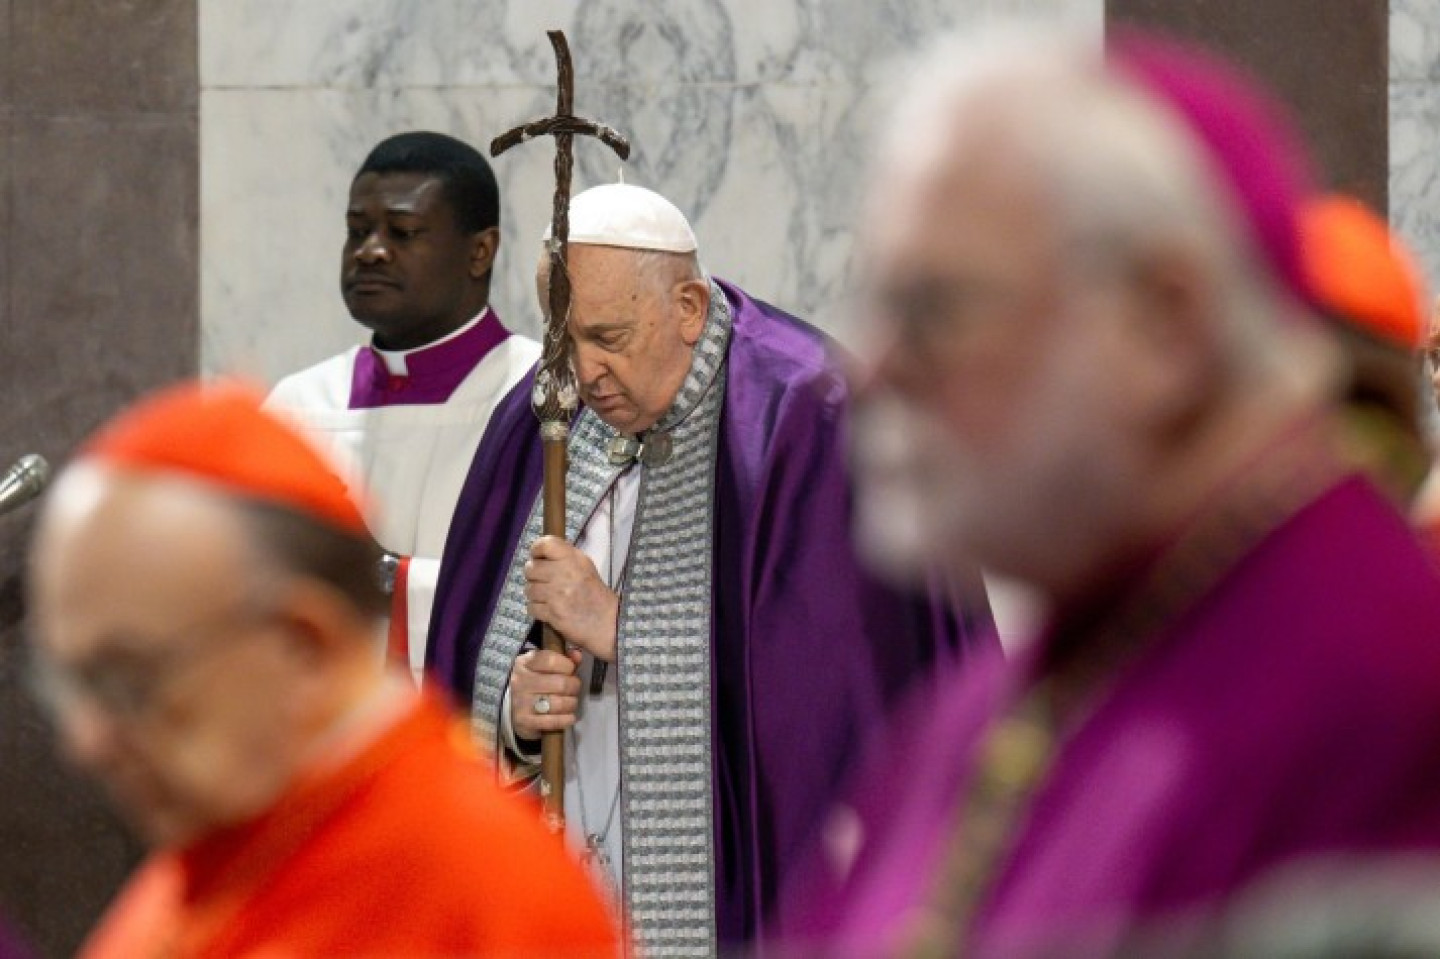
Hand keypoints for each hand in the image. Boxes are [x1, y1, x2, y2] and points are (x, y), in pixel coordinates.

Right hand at [510, 647, 583, 739]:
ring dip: (571, 704)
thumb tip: (577, 655)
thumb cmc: (532, 682)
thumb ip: (563, 658)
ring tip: (570, 703)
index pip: (552, 661)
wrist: (509, 705)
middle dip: (574, 687)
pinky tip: (569, 717)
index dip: (568, 666)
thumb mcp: (543, 666)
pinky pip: (553, 721)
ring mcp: (520, 702)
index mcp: (525, 663)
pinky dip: (566, 720)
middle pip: (561, 683)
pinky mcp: (523, 722)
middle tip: (574, 689)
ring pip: (559, 703)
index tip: (570, 671)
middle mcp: (520, 681)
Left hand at [524, 535, 619, 661]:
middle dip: (534, 576)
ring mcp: (558, 594)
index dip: (536, 549)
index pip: (545, 544)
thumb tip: (538, 554)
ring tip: (547, 597)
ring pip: (529, 589)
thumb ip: (563, 557)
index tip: (537, 557)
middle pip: (531, 568)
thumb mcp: (584, 566)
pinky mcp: (553, 613)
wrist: (607, 622)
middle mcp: (565, 573)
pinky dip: (537, 610)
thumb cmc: (594, 593)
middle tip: (542, 581)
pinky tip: (548, 609)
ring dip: (535, 595)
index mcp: (574, 558)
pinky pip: (531, 607)